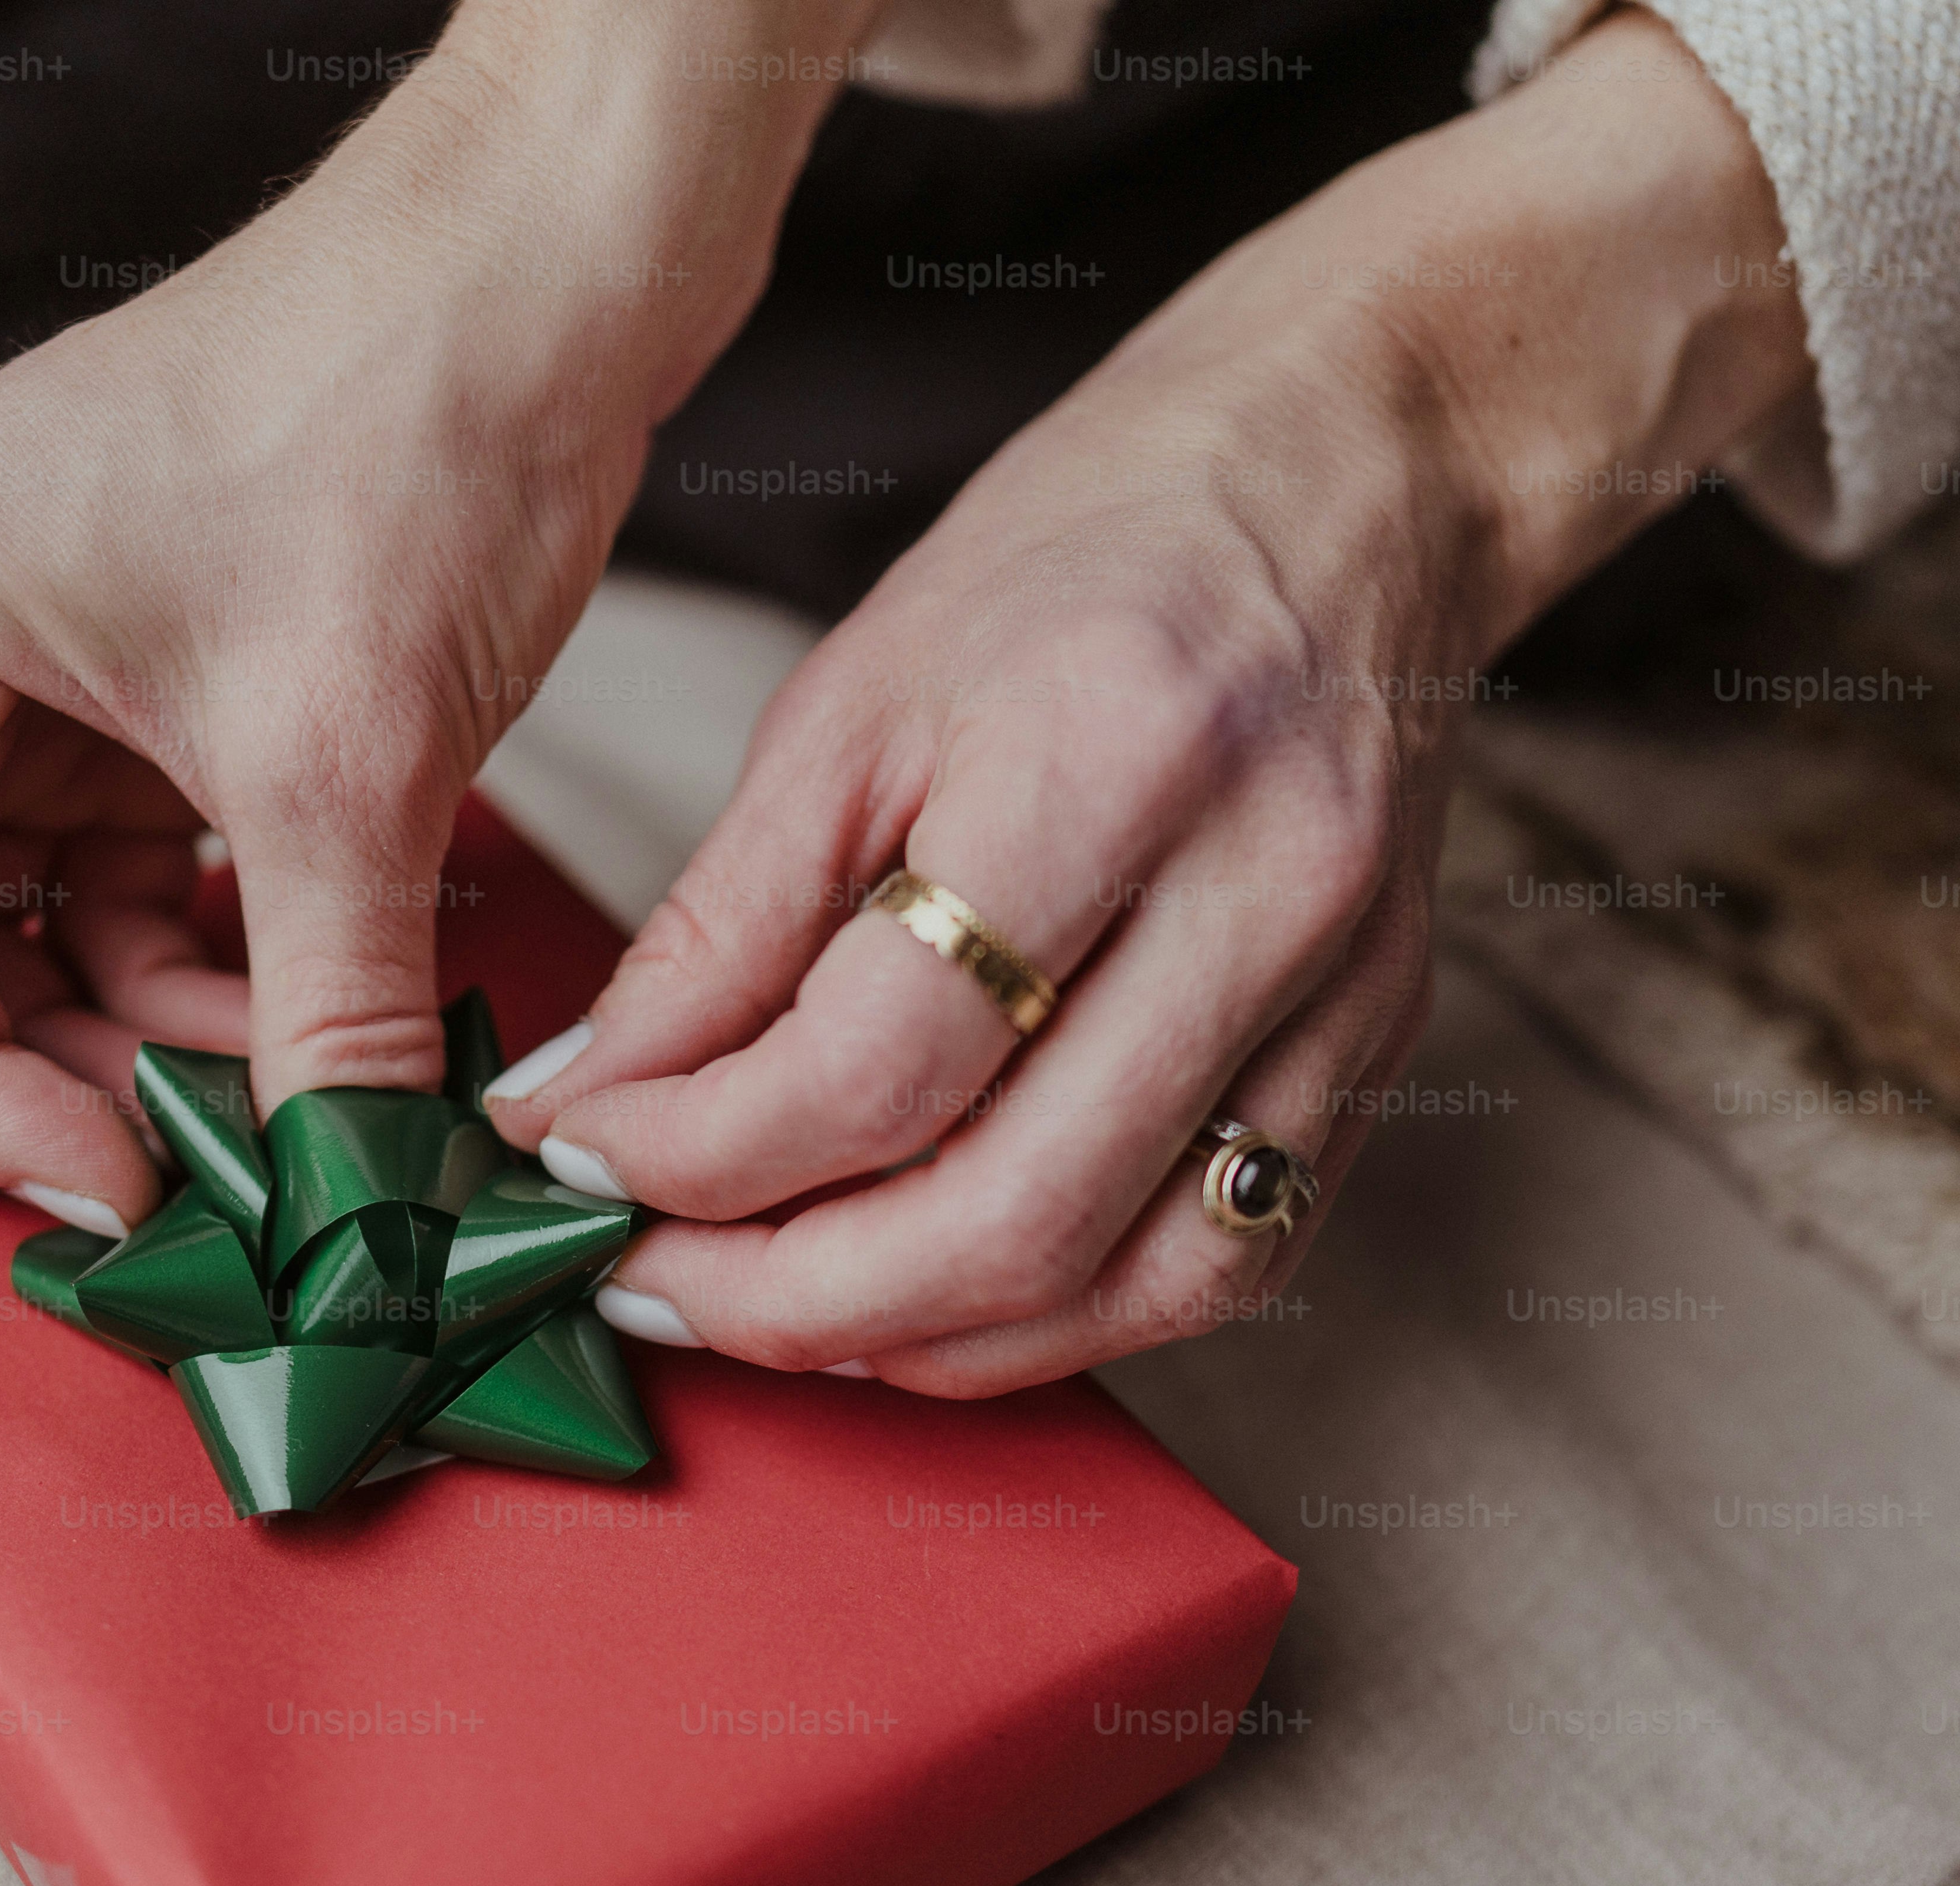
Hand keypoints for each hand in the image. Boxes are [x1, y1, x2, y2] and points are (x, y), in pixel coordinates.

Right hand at [0, 0, 872, 1234]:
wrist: (544, 273)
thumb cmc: (406, 426)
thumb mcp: (352, 764)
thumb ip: (321, 1016)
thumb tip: (344, 1221)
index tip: (107, 1188)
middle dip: (23, 1083)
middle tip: (170, 1195)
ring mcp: (6, 682)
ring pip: (9, 950)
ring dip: (129, 1055)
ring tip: (280, 1123)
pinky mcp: (116, 713)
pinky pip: (110, 906)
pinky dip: (196, 991)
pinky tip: (303, 1045)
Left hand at [487, 9, 1808, 1389]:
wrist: (1354, 471)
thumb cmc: (1095, 552)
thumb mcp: (858, 694)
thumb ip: (723, 925)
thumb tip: (590, 1099)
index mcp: (1113, 760)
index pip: (873, 1065)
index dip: (694, 1154)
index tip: (578, 1156)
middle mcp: (1259, 899)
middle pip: (1005, 1219)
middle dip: (785, 1296)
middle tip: (645, 1281)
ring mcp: (1345, 997)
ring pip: (1122, 1288)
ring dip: (917, 1340)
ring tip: (765, 1307)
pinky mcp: (1381, 1055)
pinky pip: (1219, 1272)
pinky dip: (1057, 1323)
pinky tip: (930, 1296)